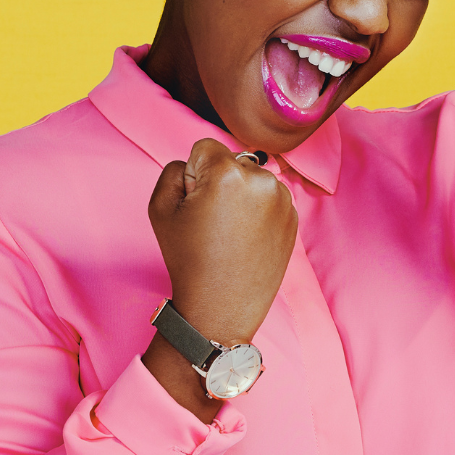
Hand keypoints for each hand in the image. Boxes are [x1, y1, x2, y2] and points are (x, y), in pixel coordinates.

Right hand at [143, 139, 296, 418]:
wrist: (222, 307)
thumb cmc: (188, 259)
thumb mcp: (160, 206)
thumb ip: (176, 168)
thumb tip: (203, 161)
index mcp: (228, 172)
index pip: (205, 147)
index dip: (193, 174)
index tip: (195, 204)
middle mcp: (263, 179)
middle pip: (232, 162)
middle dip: (219, 183)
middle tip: (212, 223)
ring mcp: (283, 199)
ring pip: (252, 180)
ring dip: (241, 196)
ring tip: (230, 233)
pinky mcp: (294, 217)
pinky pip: (269, 199)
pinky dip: (258, 212)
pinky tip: (247, 239)